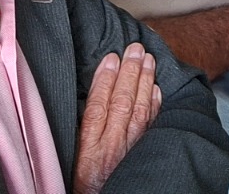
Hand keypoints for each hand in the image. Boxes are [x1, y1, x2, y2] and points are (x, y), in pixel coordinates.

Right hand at [74, 43, 160, 193]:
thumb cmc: (83, 186)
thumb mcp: (72, 161)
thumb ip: (80, 133)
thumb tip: (86, 100)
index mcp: (88, 151)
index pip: (97, 107)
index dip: (104, 80)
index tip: (110, 58)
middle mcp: (110, 149)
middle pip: (121, 103)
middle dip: (129, 72)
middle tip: (135, 49)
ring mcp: (130, 152)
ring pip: (139, 111)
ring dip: (145, 82)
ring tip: (148, 59)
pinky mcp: (143, 156)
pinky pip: (150, 127)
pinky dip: (154, 105)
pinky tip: (156, 89)